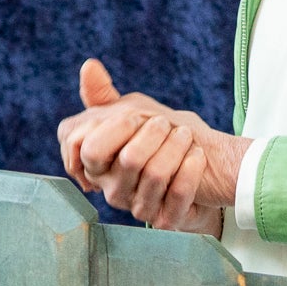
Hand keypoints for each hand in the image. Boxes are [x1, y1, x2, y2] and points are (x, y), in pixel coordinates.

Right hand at [56, 58, 246, 235]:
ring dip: (176, 147)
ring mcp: (139, 208)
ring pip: (155, 175)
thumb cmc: (154, 140)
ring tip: (186, 134)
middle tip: (167, 122)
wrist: (193, 173)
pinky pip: (177, 195)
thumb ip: (102, 96)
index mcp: (98, 167)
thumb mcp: (130, 112)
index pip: (90, 150)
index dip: (117, 127)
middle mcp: (113, 191)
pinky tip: (197, 155)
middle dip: (151, 133)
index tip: (137, 114)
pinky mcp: (166, 220)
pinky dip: (190, 170)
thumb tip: (88, 65)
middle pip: (128, 159)